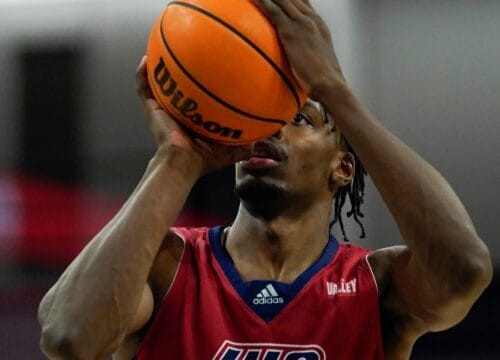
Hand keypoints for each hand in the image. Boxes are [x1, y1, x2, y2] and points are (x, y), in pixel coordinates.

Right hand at [136, 57, 250, 175]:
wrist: (183, 162)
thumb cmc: (204, 160)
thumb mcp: (232, 150)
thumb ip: (248, 144)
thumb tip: (267, 138)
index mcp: (192, 119)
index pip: (194, 99)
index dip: (199, 87)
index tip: (207, 71)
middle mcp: (176, 113)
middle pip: (175, 88)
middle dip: (178, 74)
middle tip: (185, 56)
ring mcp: (162, 110)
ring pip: (156, 84)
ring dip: (157, 69)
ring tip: (160, 51)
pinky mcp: (151, 109)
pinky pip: (143, 86)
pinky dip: (142, 73)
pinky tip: (146, 59)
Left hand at [253, 0, 344, 97]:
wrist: (329, 83)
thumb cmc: (324, 81)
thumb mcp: (318, 63)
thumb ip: (308, 57)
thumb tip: (300, 65)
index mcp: (319, 25)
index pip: (303, 4)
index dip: (293, 0)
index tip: (282, 1)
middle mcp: (312, 19)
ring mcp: (302, 23)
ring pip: (282, 1)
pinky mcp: (291, 31)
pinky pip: (273, 11)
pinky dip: (262, 2)